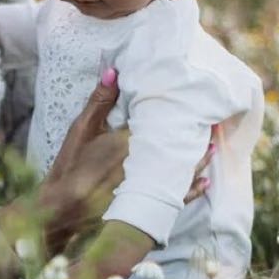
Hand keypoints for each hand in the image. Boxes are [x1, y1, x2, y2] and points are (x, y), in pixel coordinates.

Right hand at [0, 82, 216, 276]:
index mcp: (131, 140)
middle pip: (178, 145)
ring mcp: (146, 185)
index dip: (181, 112)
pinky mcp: (145, 202)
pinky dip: (192, 189)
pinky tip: (204, 181)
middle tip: (216, 121)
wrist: (62, 207)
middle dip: (196, 133)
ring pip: (182, 170)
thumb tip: (114, 71)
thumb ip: (99, 101)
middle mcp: (144, 163)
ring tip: (213, 146)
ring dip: (199, 158)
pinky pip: (176, 196)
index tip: (199, 102)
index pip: (163, 121)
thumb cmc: (71, 165)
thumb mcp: (81, 129)